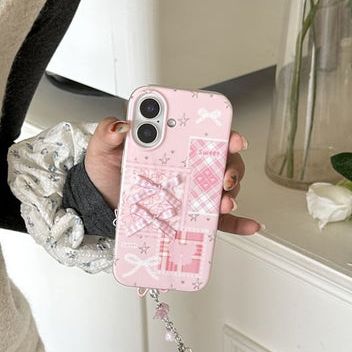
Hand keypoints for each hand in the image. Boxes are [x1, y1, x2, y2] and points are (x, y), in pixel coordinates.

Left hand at [84, 116, 261, 235]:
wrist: (101, 207)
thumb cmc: (108, 174)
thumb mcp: (103, 149)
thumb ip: (108, 133)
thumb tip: (121, 126)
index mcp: (172, 145)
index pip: (203, 133)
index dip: (222, 131)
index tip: (230, 135)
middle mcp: (188, 166)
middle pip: (222, 160)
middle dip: (231, 165)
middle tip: (224, 173)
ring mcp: (192, 192)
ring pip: (223, 189)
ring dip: (231, 193)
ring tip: (224, 201)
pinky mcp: (191, 215)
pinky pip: (220, 220)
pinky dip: (238, 223)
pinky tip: (249, 225)